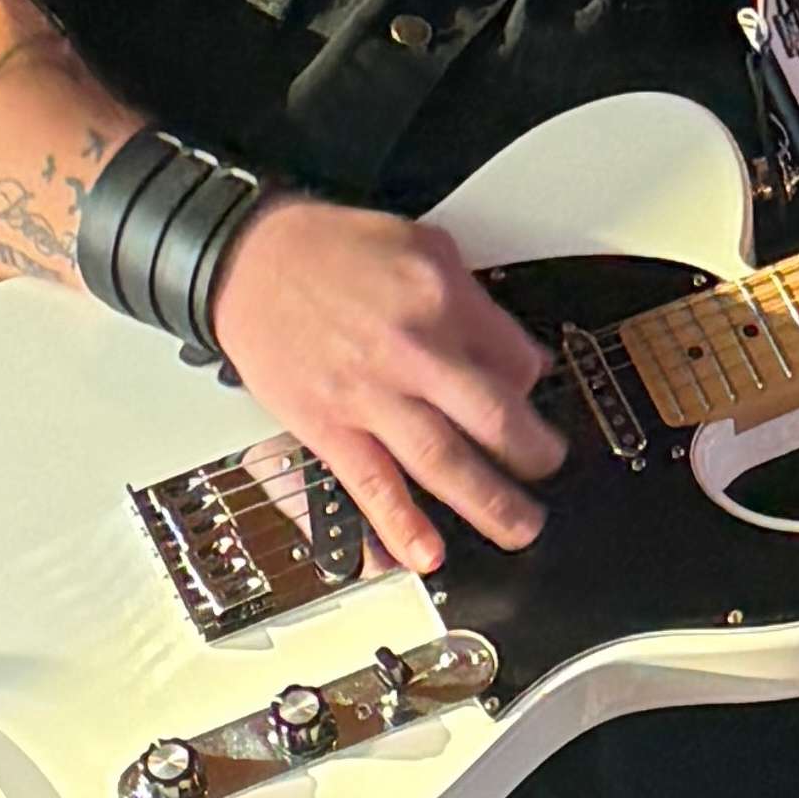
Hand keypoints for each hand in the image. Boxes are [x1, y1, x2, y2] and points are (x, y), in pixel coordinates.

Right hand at [211, 194, 565, 573]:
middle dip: (533, 454)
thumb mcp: (420, 243)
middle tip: (550, 467)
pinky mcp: (329, 425)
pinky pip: (372, 484)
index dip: (532, 383)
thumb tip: (510, 353)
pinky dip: (400, 525)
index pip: (515, 358)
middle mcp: (413, 350)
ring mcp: (370, 394)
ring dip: (490, 502)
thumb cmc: (329, 250)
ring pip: (444, 460)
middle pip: (494, 417)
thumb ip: (471, 300)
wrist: (249, 259)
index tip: (534, 397)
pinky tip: (425, 554)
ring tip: (521, 527)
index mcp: (442, 299)